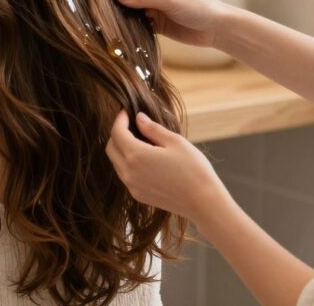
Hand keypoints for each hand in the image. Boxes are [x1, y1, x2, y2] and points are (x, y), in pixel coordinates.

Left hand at [106, 110, 228, 223]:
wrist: (202, 201)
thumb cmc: (193, 168)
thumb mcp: (175, 141)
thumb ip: (153, 129)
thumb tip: (139, 118)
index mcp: (136, 155)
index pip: (117, 133)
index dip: (119, 119)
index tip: (126, 112)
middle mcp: (129, 172)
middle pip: (111, 148)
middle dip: (117, 134)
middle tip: (130, 124)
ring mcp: (132, 186)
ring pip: (116, 163)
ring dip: (122, 150)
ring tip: (139, 140)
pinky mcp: (138, 196)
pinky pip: (125, 175)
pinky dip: (128, 164)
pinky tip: (145, 159)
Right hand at [115, 0, 233, 48]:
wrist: (216, 27)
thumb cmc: (197, 6)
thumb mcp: (169, 0)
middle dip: (116, 6)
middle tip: (98, 15)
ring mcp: (153, 8)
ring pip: (131, 12)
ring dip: (123, 19)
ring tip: (107, 26)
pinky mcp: (156, 24)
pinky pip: (138, 25)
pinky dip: (131, 29)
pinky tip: (122, 34)